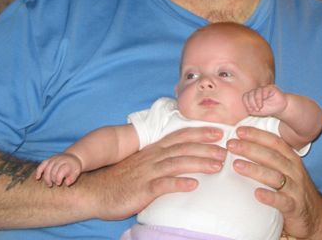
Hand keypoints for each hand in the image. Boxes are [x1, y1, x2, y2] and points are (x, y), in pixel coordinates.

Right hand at [36, 153, 82, 186]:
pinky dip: (39, 171)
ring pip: (47, 169)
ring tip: (49, 184)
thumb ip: (72, 178)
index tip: (59, 183)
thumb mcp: (77, 172)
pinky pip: (42, 165)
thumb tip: (67, 184)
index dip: (58, 179)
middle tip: (54, 184)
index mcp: (67, 163)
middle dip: (53, 179)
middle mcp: (60, 160)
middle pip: (53, 171)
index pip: (61, 171)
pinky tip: (37, 178)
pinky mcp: (49, 159)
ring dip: (46, 178)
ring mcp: (53, 159)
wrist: (73, 157)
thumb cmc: (74, 167)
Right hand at [83, 127, 226, 220]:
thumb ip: (160, 160)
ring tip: (217, 165)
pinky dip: (179, 183)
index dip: (200, 132)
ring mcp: (147, 172)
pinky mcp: (142, 189)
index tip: (219, 131)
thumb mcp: (142, 164)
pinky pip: (163, 185)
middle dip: (207, 147)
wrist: (94, 190)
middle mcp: (152, 157)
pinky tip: (193, 185)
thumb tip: (182, 160)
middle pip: (184, 148)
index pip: (180, 136)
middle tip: (227, 149)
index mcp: (154, 150)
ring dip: (199, 163)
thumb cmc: (120, 179)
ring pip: (177, 163)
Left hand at [227, 126, 321, 238]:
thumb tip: (242, 146)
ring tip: (236, 165)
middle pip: (272, 156)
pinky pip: (282, 201)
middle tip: (231, 145)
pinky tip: (257, 193)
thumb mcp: (285, 171)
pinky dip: (270, 197)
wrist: (317, 216)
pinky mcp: (295, 207)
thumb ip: (269, 160)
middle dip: (250, 148)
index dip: (257, 135)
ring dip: (255, 169)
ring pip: (275, 176)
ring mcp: (296, 189)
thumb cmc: (294, 190)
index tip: (239, 131)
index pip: (275, 142)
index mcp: (291, 159)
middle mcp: (294, 171)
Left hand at [243, 84, 287, 116]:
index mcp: (253, 96)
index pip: (245, 96)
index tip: (250, 110)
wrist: (281, 108)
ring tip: (260, 107)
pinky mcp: (271, 88)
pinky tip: (265, 99)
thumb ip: (252, 111)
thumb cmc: (269, 109)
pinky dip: (263, 95)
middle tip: (257, 109)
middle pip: (250, 93)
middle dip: (252, 102)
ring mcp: (264, 89)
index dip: (246, 103)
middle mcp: (257, 91)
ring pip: (257, 91)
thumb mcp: (258, 112)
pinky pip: (265, 89)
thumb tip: (248, 109)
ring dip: (257, 100)